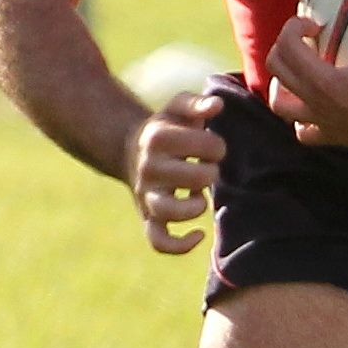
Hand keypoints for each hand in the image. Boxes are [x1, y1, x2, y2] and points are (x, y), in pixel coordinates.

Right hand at [125, 91, 225, 253]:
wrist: (131, 150)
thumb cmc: (166, 128)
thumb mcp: (176, 108)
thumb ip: (195, 103)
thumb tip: (216, 106)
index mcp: (158, 138)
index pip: (204, 145)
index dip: (216, 146)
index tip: (211, 147)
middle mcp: (149, 169)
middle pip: (195, 178)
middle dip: (211, 172)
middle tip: (207, 168)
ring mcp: (147, 196)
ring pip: (169, 211)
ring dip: (193, 207)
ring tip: (201, 198)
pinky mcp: (148, 218)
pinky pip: (159, 241)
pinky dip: (180, 245)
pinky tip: (200, 234)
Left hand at [266, 8, 347, 155]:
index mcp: (323, 80)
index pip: (288, 46)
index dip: (295, 27)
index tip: (315, 25)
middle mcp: (314, 101)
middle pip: (277, 68)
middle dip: (285, 48)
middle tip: (306, 42)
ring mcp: (320, 122)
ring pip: (280, 104)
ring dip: (282, 85)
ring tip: (298, 73)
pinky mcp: (330, 137)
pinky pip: (303, 132)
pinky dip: (301, 119)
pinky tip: (314, 108)